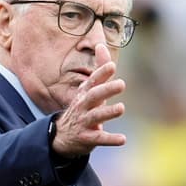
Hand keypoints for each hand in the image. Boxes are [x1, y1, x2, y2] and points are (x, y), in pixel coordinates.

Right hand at [51, 43, 126, 157]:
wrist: (63, 136)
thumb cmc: (83, 108)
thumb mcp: (89, 90)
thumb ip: (99, 70)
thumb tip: (101, 45)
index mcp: (85, 94)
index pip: (92, 81)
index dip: (101, 73)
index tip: (112, 66)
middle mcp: (83, 107)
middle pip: (93, 96)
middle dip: (106, 90)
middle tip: (122, 84)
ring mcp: (84, 123)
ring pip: (96, 116)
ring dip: (108, 112)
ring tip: (121, 108)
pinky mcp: (87, 138)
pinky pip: (99, 138)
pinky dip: (110, 139)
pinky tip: (123, 139)